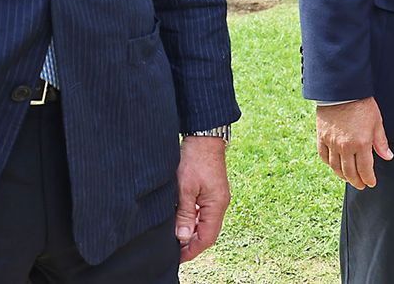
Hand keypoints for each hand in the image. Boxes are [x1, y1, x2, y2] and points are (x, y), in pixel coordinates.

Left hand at [175, 136, 229, 262]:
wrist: (204, 136)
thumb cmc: (195, 159)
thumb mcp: (185, 188)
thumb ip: (184, 214)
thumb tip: (182, 237)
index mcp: (216, 205)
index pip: (207, 237)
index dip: (192, 250)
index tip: (177, 257)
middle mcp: (219, 203)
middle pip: (207, 232)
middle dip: (191, 243)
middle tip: (173, 250)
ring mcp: (216, 197)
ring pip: (204, 222)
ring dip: (191, 231)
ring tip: (174, 236)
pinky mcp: (211, 191)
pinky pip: (203, 212)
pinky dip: (193, 219)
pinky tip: (180, 219)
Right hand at [316, 97, 392, 189]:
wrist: (342, 89)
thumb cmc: (362, 104)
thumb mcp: (376, 122)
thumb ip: (381, 142)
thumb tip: (388, 157)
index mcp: (361, 144)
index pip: (365, 169)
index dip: (368, 179)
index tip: (371, 183)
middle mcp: (345, 146)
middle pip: (350, 172)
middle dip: (356, 181)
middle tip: (360, 185)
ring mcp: (331, 142)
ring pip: (335, 167)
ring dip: (343, 176)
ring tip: (348, 178)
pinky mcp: (321, 136)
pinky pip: (323, 156)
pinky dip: (329, 163)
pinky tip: (334, 166)